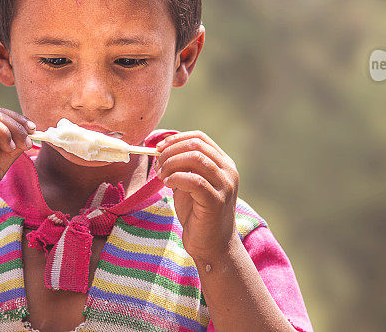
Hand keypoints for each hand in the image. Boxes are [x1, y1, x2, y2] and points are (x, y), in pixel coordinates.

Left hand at [155, 130, 238, 261]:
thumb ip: (182, 167)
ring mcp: (225, 186)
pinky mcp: (216, 201)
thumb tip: (161, 151)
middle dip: (171, 151)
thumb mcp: (190, 185)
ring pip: (196, 159)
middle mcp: (228, 171)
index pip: (200, 138)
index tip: (159, 147)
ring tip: (161, 175)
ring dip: (172, 163)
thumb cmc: (199, 215)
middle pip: (196, 146)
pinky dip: (176, 178)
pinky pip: (194, 180)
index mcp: (223, 164)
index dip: (176, 139)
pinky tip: (168, 184)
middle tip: (157, 163)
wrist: (213, 246)